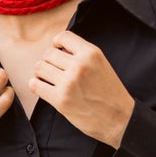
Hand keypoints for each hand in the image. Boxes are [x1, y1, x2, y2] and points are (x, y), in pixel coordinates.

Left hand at [30, 31, 134, 148]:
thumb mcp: (101, 65)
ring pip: (39, 68)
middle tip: (54, 72)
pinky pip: (35, 85)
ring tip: (48, 80)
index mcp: (91, 53)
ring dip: (41, 74)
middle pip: (48, 53)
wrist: (120, 119)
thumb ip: (82, 55)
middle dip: (48, 62)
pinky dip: (36, 86)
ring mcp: (69, 82)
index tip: (58, 52)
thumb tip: (58, 50)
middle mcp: (79, 65)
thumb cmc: (110, 94)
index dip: (56, 44)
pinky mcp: (61, 99)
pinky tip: (43, 88)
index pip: (63, 37)